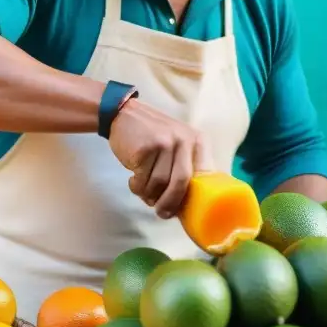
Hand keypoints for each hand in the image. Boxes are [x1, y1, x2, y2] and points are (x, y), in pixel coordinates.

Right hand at [107, 99, 213, 218]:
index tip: (182, 210)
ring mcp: (165, 143)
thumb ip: (184, 167)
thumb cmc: (152, 137)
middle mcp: (185, 140)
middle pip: (181, 182)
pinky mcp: (146, 148)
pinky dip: (136, 186)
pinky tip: (133, 179)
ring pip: (159, 183)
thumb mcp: (176, 145)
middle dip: (170, 202)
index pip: (203, 175)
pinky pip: (143, 179)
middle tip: (161, 213)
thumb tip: (183, 204)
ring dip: (148, 194)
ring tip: (142, 189)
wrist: (123, 114)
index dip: (193, 197)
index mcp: (197, 141)